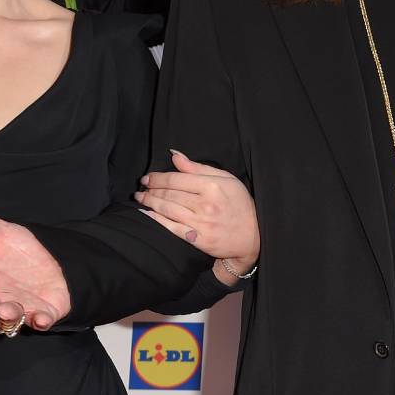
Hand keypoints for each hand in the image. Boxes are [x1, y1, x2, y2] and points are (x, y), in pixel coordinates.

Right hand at [0, 211, 69, 330]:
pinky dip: (40, 321)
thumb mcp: (0, 233)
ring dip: (8, 316)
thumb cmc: (16, 249)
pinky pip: (40, 320)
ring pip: (9, 318)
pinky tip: (41, 319)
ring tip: (6, 311)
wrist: (48, 260)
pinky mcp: (41, 313)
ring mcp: (18, 308)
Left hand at [135, 149, 259, 263]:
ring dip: (149, 202)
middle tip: (141, 188)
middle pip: (169, 194)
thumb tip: (175, 155)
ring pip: (167, 210)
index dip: (157, 178)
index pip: (176, 179)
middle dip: (150, 190)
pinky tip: (146, 214)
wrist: (254, 236)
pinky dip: (156, 220)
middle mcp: (206, 205)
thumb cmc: (240, 204)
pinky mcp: (199, 240)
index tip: (147, 178)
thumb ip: (198, 167)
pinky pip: (172, 228)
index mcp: (212, 186)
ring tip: (140, 198)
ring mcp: (202, 224)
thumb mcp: (226, 179)